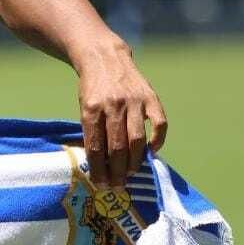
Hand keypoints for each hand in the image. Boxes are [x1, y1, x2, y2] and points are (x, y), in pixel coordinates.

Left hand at [74, 39, 166, 188]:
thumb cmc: (92, 89)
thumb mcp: (84, 107)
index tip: (101, 185)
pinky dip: (157, 140)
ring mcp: (134, 101)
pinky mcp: (151, 97)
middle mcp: (113, 105)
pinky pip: (159, 124)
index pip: (96, 147)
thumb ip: (92, 131)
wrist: (105, 57)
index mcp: (91, 109)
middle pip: (117, 147)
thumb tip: (100, 165)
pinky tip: (152, 151)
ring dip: (134, 161)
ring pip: (136, 140)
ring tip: (130, 173)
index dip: (99, 169)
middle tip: (117, 186)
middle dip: (116, 171)